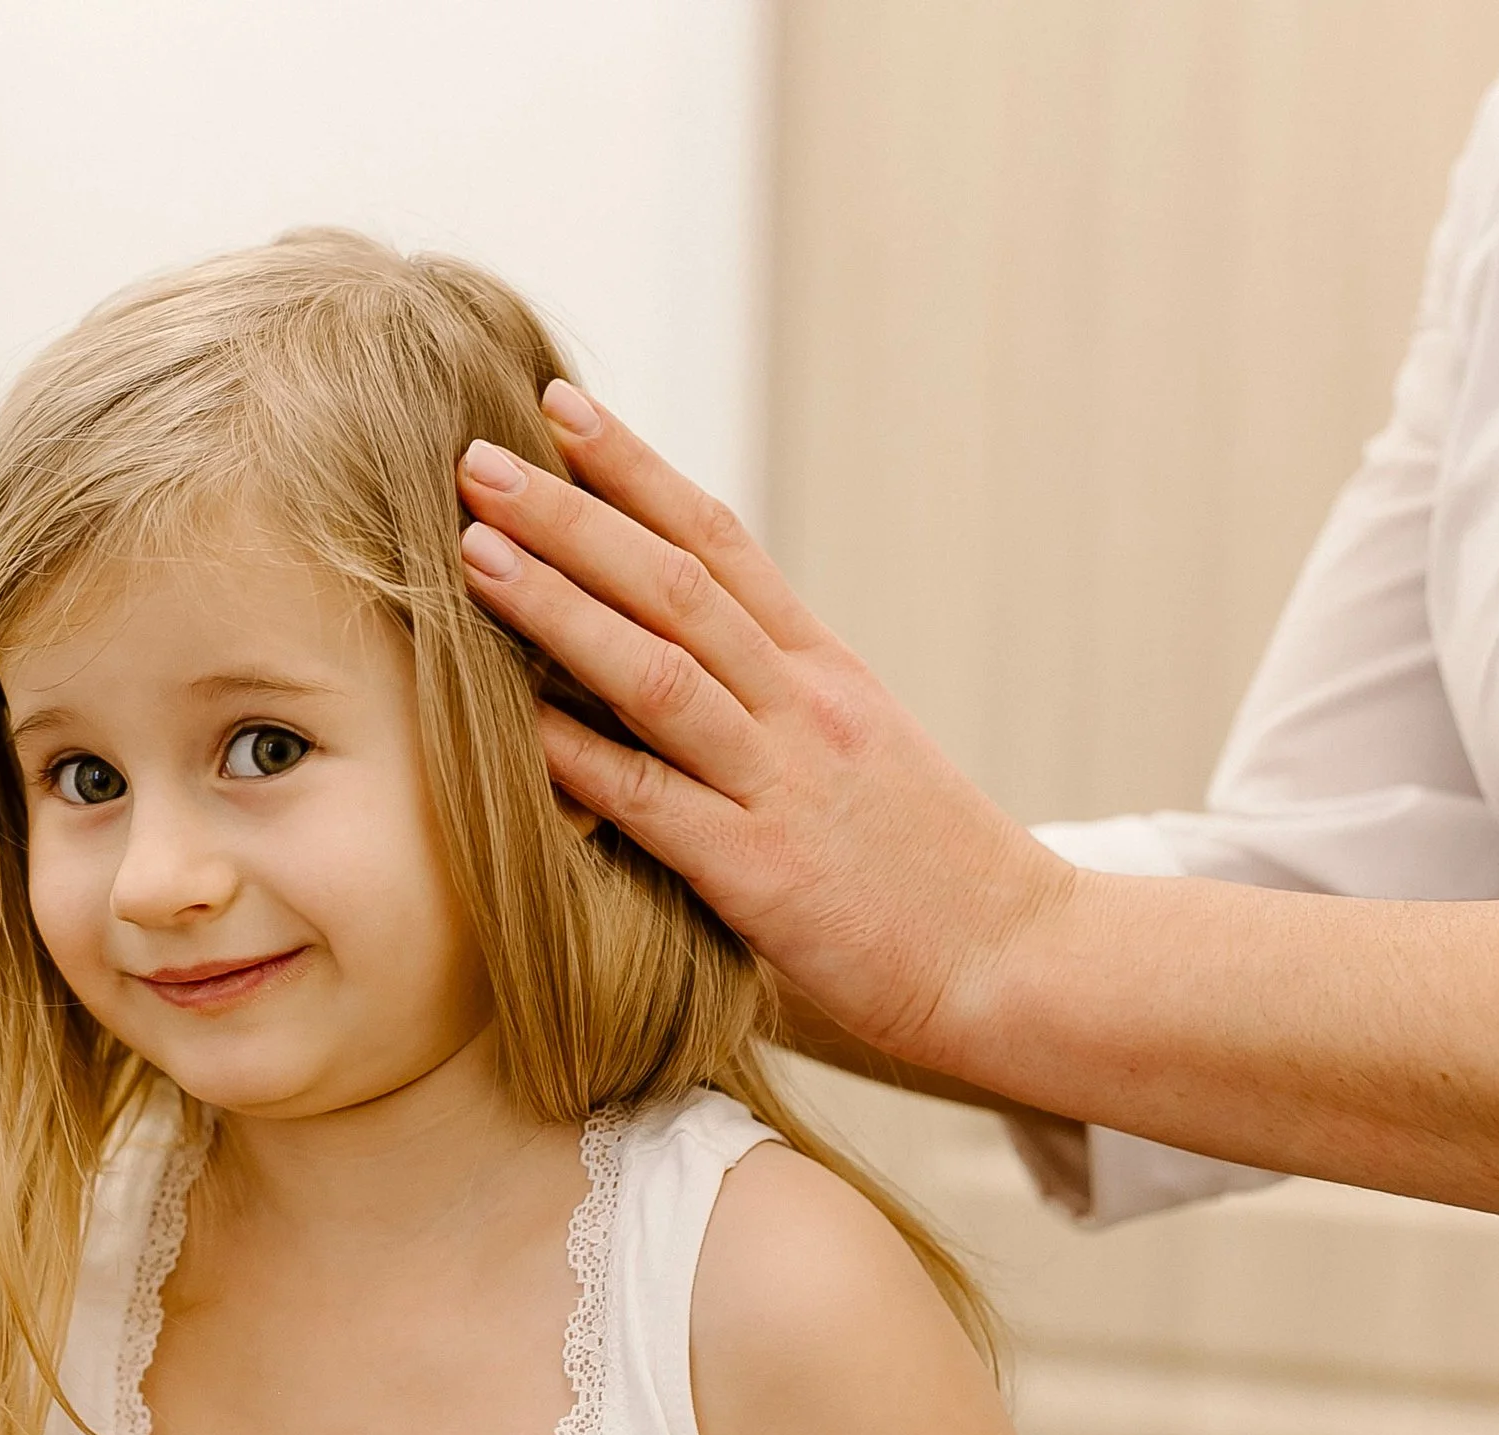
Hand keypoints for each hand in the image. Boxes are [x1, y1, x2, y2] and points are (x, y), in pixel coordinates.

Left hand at [455, 382, 1077, 1074]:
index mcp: (824, 670)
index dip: (636, 469)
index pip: (721, 540)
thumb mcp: (862, 753)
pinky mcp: (760, 873)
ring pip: (656, 671)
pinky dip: (573, 755)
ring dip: (557, 606)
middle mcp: (802, 706)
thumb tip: (669, 665)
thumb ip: (774, 705)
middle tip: (480, 457)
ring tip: (474, 551)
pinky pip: (649, 800)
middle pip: (675, 582)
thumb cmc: (930, 872)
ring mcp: (781, 783)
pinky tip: (505, 719)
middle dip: (572, 513)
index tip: (561, 408)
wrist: (1024, 962)